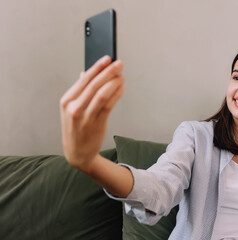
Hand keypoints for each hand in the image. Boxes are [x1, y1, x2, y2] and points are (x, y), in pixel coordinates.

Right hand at [60, 55, 124, 172]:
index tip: (107, 58)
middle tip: (119, 64)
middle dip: (108, 72)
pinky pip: (108, 106)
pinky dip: (116, 94)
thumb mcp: (71, 110)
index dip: (97, 67)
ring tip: (122, 75)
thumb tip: (86, 73)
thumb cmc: (76, 129)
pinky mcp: (96, 124)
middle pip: (93, 84)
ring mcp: (84, 116)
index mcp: (66, 101)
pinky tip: (121, 88)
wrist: (78, 153)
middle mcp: (73, 107)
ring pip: (101, 94)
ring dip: (114, 82)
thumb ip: (80, 92)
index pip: (84, 80)